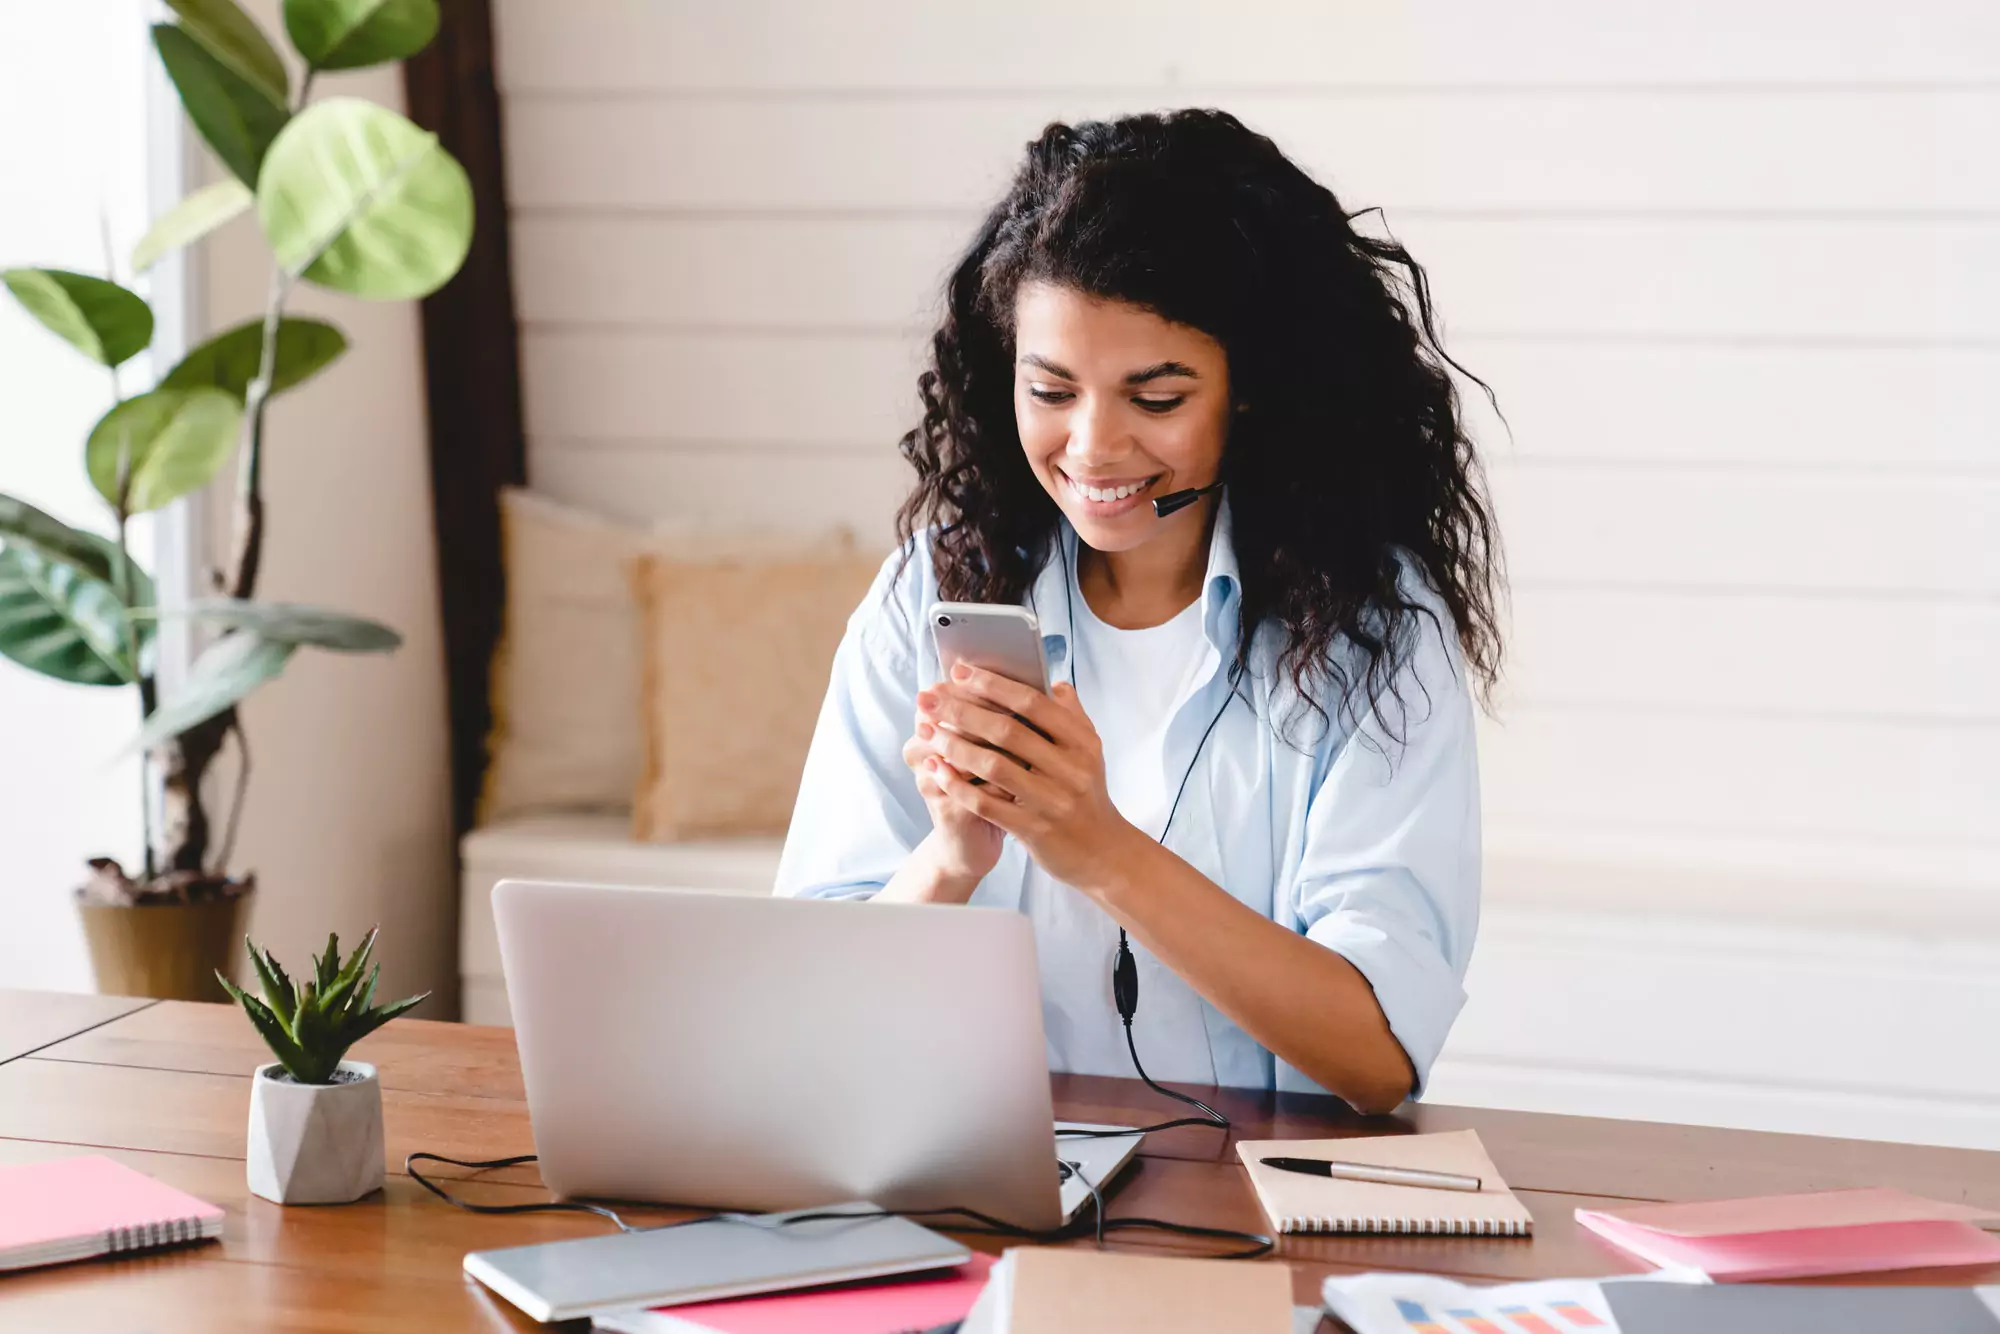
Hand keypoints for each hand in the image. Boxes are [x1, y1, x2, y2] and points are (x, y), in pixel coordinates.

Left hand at [917, 663, 1142, 893]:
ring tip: (926, 730)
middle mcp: (1070, 769)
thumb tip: (1052, 682)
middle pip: (1007, 731)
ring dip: (954, 745)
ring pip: (993, 766)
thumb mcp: (1089, 752)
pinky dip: (958, 785)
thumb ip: (1071, 715)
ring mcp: (1052, 801)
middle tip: (927, 698)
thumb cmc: (1088, 794)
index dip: (993, 685)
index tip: (958, 671)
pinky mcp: (1034, 830)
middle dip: (961, 710)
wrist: (1102, 852)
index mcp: (1082, 742)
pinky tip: (936, 770)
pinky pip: (987, 804)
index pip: (1033, 703)